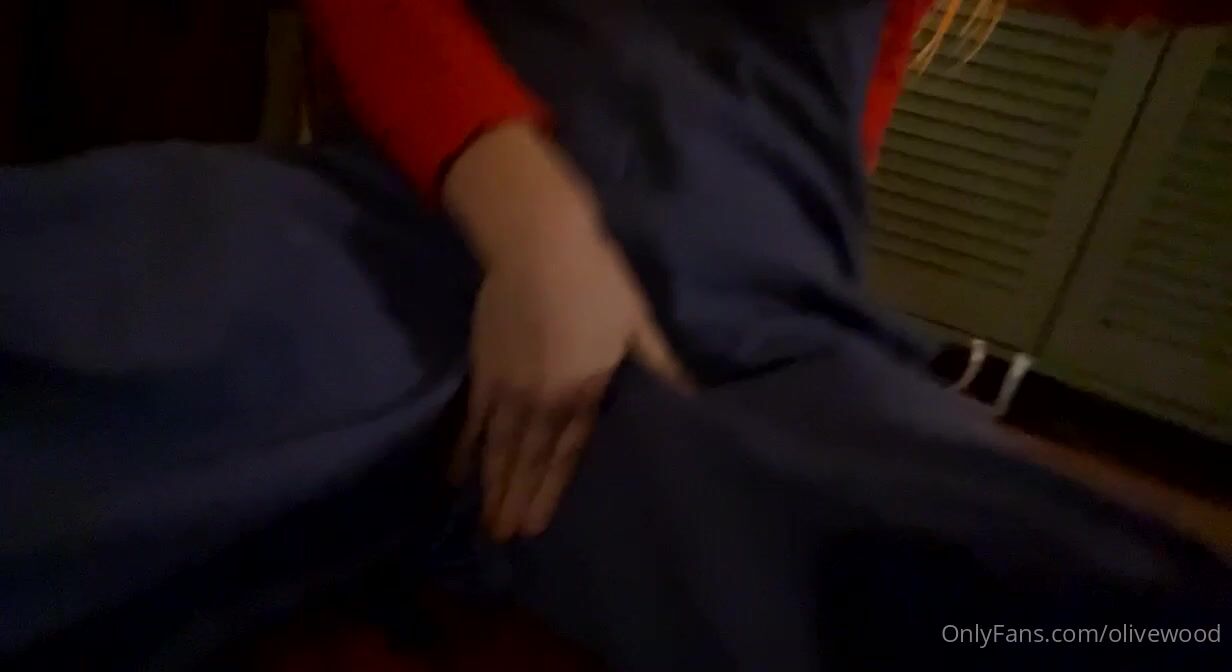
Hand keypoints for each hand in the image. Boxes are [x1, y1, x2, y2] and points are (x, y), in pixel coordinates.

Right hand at [443, 121, 690, 540]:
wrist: (539, 243)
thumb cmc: (598, 280)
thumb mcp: (638, 325)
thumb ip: (659, 367)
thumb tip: (690, 399)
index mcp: (584, 390)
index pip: (566, 453)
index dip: (550, 491)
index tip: (536, 524)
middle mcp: (543, 399)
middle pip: (529, 459)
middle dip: (516, 499)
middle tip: (504, 537)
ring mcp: (508, 387)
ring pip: (498, 446)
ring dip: (491, 484)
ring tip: (483, 519)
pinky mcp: (484, 368)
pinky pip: (471, 418)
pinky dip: (463, 446)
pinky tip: (454, 472)